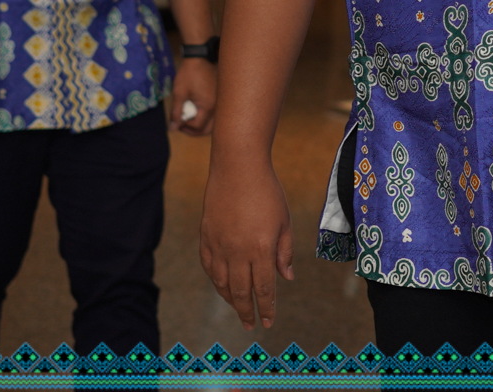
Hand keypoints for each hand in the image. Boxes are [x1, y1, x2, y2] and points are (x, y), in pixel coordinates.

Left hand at [171, 57, 217, 135]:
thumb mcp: (179, 93)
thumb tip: (173, 128)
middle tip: (182, 125)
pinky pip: (214, 114)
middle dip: (194, 130)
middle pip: (208, 129)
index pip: (198, 126)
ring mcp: (219, 102)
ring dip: (200, 124)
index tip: (177, 121)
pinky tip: (195, 110)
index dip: (185, 127)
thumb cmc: (188, 75)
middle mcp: (217, 107)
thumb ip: (176, 112)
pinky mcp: (219, 97)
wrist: (199, 58)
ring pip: (212, 123)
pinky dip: (204, 117)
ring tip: (188, 118)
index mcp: (208, 106)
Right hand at [199, 162, 292, 330]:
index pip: (264, 288)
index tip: (268, 321)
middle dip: (247, 311)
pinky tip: (223, 286)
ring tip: (239, 308)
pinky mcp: (206, 238)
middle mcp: (238, 251)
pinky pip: (209, 268)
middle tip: (251, 325)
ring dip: (231, 300)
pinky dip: (216, 281)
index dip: (267, 307)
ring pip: (222, 283)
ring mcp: (219, 245)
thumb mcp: (284, 220)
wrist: (237, 167)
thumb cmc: (267, 191)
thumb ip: (284, 252)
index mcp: (261, 248)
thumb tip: (286, 278)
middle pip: (241, 291)